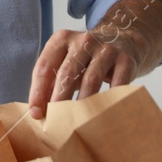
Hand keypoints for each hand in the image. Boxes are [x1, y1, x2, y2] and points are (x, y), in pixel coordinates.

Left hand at [27, 0, 161, 117]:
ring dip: (81, 103)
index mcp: (62, 39)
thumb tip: (38, 111)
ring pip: (90, 79)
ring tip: (75, 122)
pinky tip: (102, 114)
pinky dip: (109, 100)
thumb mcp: (67, 61)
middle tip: (53, 122)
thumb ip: (52, 80)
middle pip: (66, 73)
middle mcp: (83, 40)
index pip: (44, 67)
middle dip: (57, 100)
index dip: (37, 92)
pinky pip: (117, 83)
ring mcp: (106, 49)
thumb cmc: (86, 58)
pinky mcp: (126, 59)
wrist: (124, 40)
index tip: (35, 113)